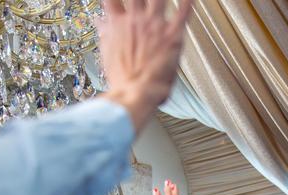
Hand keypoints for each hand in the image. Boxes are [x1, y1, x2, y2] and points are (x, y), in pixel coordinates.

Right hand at [98, 0, 192, 132]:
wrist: (135, 92)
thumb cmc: (123, 80)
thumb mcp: (108, 54)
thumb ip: (106, 33)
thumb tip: (99, 22)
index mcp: (119, 24)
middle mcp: (136, 20)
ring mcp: (155, 25)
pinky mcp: (173, 35)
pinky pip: (184, 11)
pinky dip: (188, 1)